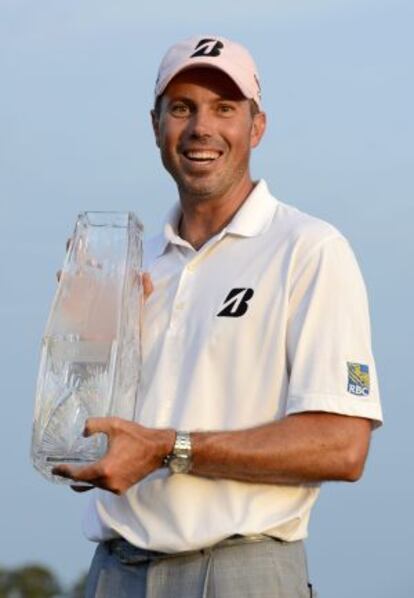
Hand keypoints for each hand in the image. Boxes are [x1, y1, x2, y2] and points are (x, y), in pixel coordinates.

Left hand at [52, 417, 174, 494]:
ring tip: (80, 468)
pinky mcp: (123, 488)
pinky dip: (98, 480)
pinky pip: (105, 486)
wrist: (160, 449)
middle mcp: (109, 482)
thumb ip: (94, 425)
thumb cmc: (138, 437)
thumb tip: (83, 432)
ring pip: (95, 485)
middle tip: (63, 470)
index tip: (55, 469)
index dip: (64, 472)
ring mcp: (116, 487)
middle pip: (84, 482)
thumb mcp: (114, 425)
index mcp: (104, 469)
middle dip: (73, 477)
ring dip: (87, 478)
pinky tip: (97, 471)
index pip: (78, 474)